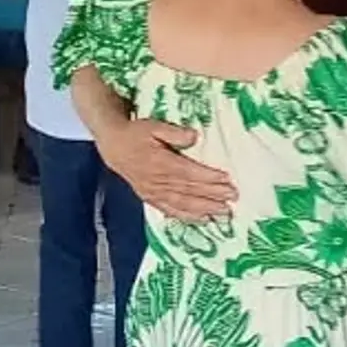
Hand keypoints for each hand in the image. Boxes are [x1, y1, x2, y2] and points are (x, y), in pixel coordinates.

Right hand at [95, 116, 237, 218]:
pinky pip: (171, 210)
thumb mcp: (153, 126)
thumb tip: (194, 136)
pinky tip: (203, 220)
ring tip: (224, 212)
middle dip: (213, 195)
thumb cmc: (136, 133)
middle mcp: (158, 181)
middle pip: (190, 190)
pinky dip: (188, 217)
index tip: (227, 180)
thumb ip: (174, 133)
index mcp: (161, 162)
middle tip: (233, 198)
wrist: (113, 147)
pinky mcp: (150, 198)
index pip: (189, 172)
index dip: (209, 177)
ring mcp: (154, 192)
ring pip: (183, 203)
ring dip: (205, 209)